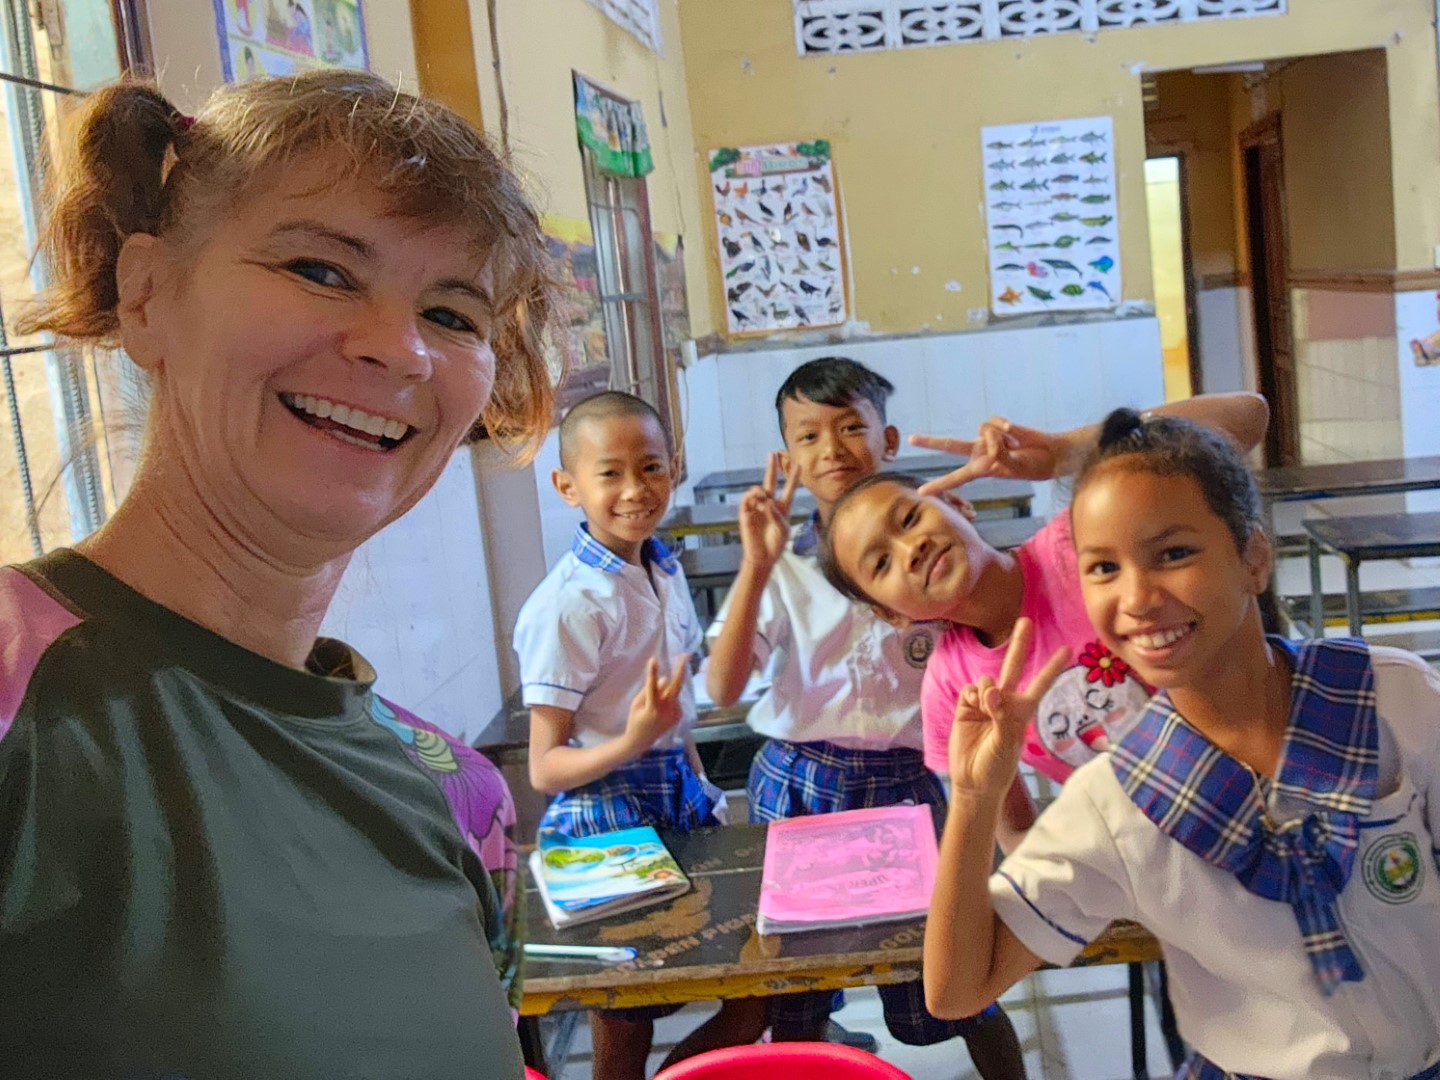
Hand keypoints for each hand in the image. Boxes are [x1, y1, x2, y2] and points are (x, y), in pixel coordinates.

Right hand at [624, 655, 691, 752]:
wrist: (641, 741)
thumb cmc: (635, 720)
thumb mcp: (636, 704)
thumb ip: (649, 690)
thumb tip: (666, 678)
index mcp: (651, 708)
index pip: (652, 686)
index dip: (653, 672)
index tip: (653, 659)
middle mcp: (665, 711)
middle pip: (675, 687)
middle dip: (681, 670)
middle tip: (685, 655)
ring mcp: (674, 714)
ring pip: (673, 693)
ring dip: (668, 690)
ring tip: (656, 702)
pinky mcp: (678, 716)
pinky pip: (674, 700)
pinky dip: (669, 699)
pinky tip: (661, 709)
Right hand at [736, 451, 799, 569]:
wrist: (762, 557)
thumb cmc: (776, 544)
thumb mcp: (783, 529)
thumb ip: (777, 515)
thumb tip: (767, 501)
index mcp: (783, 507)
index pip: (789, 488)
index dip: (793, 476)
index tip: (798, 464)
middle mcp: (770, 504)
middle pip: (770, 481)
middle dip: (771, 467)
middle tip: (772, 453)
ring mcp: (757, 508)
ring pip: (758, 490)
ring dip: (761, 490)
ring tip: (763, 495)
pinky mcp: (746, 513)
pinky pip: (748, 500)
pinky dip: (753, 497)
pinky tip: (757, 500)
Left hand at [910, 417, 1065, 495]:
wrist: (1050, 453)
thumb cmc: (1033, 465)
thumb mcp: (1015, 468)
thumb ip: (1000, 455)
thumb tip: (989, 440)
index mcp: (981, 469)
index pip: (955, 478)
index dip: (939, 485)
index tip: (921, 492)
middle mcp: (979, 453)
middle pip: (949, 445)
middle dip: (930, 442)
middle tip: (910, 439)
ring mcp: (987, 439)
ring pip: (983, 430)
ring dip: (1001, 437)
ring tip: (1015, 445)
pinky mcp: (997, 426)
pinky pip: (994, 422)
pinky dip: (1007, 428)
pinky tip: (1016, 435)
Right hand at [948, 618, 1068, 798]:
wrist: (973, 781)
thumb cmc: (997, 767)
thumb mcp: (1005, 743)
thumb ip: (1000, 714)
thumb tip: (990, 689)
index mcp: (1022, 711)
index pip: (1040, 684)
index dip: (1052, 667)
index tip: (1068, 650)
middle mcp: (1005, 702)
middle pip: (1014, 666)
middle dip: (1019, 644)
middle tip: (1025, 621)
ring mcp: (985, 702)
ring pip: (987, 679)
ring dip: (986, 689)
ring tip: (985, 708)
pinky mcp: (966, 706)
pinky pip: (970, 689)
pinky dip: (972, 695)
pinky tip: (972, 707)